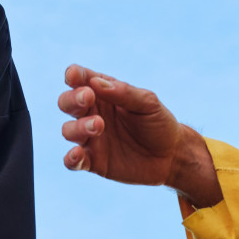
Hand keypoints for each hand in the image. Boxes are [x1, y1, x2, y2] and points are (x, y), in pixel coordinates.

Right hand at [57, 64, 219, 205]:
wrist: (172, 156)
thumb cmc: (158, 123)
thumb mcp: (148, 103)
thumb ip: (124, 92)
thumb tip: (95, 83)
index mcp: (103, 94)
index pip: (81, 79)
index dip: (74, 76)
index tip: (75, 76)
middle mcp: (92, 114)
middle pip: (67, 102)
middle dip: (72, 99)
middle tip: (88, 98)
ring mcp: (91, 139)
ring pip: (68, 130)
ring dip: (78, 126)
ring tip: (99, 125)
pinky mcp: (94, 162)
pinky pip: (73, 162)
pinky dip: (71, 158)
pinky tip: (77, 154)